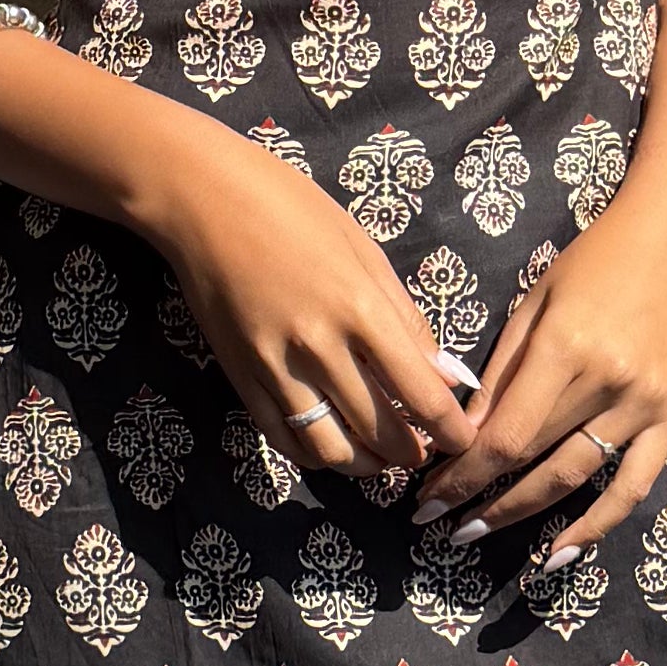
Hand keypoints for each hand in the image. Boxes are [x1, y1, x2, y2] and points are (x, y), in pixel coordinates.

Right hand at [148, 129, 473, 481]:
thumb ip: (406, 317)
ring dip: (365, 465)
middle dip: (412, 453)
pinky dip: (315, 455)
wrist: (202, 200)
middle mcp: (319, 347)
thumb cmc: (291, 207)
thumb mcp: (364, 249)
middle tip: (425, 451)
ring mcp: (275, 368)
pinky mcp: (240, 378)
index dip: (451, 430)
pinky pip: (283, 438)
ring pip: (330, 449)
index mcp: (360, 309)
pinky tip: (334, 445)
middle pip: (380, 432)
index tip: (464, 439)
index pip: (421, 395)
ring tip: (382, 457)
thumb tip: (443, 373)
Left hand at [416, 203, 666, 564]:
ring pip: (575, 477)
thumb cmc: (593, 262)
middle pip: (533, 458)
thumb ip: (501, 372)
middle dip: (478, 494)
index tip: (427, 496)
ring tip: (476, 532)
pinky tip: (558, 553)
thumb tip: (463, 436)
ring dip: (522, 514)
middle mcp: (608, 380)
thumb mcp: (535, 301)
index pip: (505, 433)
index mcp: (566, 346)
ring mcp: (646, 403)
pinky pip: (634, 486)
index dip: (463, 474)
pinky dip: (596, 525)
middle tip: (436, 518)